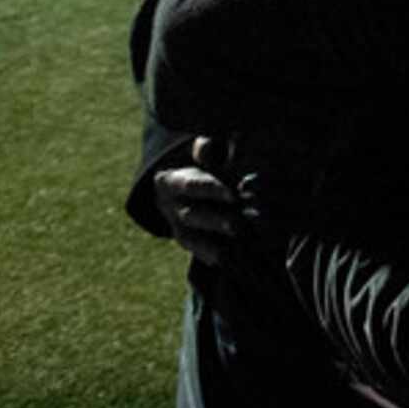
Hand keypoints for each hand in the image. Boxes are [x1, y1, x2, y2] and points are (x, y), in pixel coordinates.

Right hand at [151, 137, 246, 267]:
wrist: (182, 186)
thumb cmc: (202, 163)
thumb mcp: (203, 152)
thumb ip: (206, 148)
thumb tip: (208, 146)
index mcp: (171, 181)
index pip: (191, 186)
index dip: (211, 189)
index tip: (232, 194)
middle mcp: (170, 207)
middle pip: (192, 216)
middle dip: (215, 221)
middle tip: (238, 225)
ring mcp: (176, 227)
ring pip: (191, 238)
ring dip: (212, 244)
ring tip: (234, 248)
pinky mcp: (186, 242)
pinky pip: (195, 252)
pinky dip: (208, 256)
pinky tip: (224, 261)